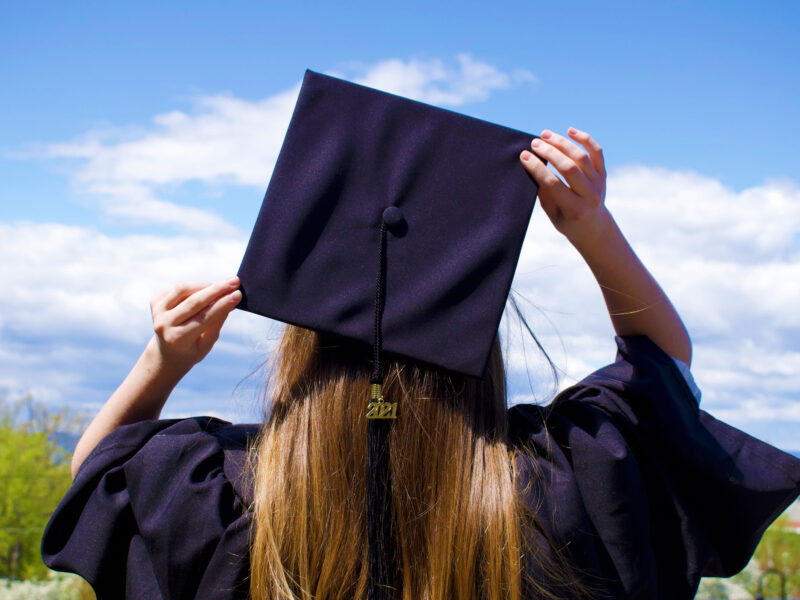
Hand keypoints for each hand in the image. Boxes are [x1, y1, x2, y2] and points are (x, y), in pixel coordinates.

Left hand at [148, 276, 241, 370]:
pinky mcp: (155, 302)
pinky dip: (195, 286)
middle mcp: (164, 324)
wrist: (167, 352)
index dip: (222, 304)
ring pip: (184, 289)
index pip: (204, 317)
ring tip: (223, 286)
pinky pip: (178, 288)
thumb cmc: (193, 348)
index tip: (238, 294)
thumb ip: (217, 321)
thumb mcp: (208, 342)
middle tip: (235, 281)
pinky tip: (207, 289)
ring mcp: (157, 312)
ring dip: (206, 285)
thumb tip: (230, 299)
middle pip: (194, 302)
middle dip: (217, 289)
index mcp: (178, 339)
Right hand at [520, 128, 610, 251]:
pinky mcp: (603, 173)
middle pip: (569, 168)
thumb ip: (544, 193)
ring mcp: (598, 183)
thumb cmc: (567, 221)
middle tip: (534, 143)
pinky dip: (584, 139)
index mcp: (574, 209)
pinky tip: (570, 130)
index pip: (553, 184)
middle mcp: (589, 195)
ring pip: (582, 157)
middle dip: (550, 153)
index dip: (537, 168)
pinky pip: (596, 152)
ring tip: (545, 134)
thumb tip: (531, 167)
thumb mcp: (553, 214)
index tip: (524, 156)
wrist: (594, 227)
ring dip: (562, 143)